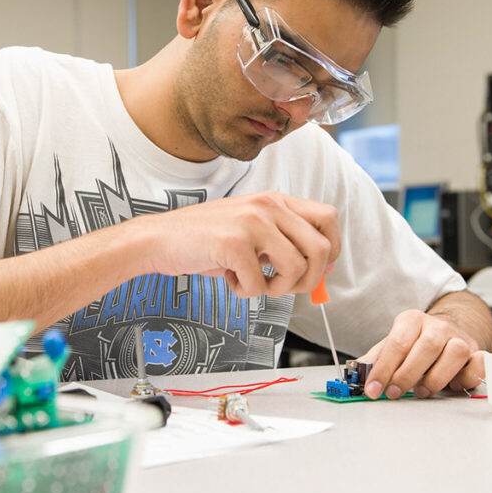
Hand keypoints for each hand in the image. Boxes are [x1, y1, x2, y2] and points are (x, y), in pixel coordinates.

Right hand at [140, 191, 339, 298]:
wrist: (159, 239)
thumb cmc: (205, 239)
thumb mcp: (251, 231)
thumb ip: (283, 240)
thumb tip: (325, 266)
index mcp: (275, 200)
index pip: (328, 218)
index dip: (332, 249)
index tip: (318, 269)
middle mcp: (268, 206)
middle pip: (321, 248)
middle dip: (309, 278)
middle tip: (284, 286)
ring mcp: (251, 223)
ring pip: (295, 269)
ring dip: (277, 288)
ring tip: (255, 283)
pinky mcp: (233, 244)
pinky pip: (260, 285)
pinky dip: (246, 292)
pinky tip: (229, 279)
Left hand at [358, 309, 484, 398]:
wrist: (449, 331)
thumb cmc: (416, 343)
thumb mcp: (393, 345)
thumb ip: (376, 359)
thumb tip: (357, 372)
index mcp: (412, 320)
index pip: (397, 343)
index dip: (383, 369)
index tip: (373, 389)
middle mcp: (438, 326)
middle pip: (426, 347)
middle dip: (407, 375)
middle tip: (395, 393)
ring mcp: (460, 338)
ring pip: (454, 353)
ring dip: (437, 377)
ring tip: (422, 390)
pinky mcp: (478, 352)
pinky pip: (479, 363)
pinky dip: (467, 377)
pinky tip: (453, 385)